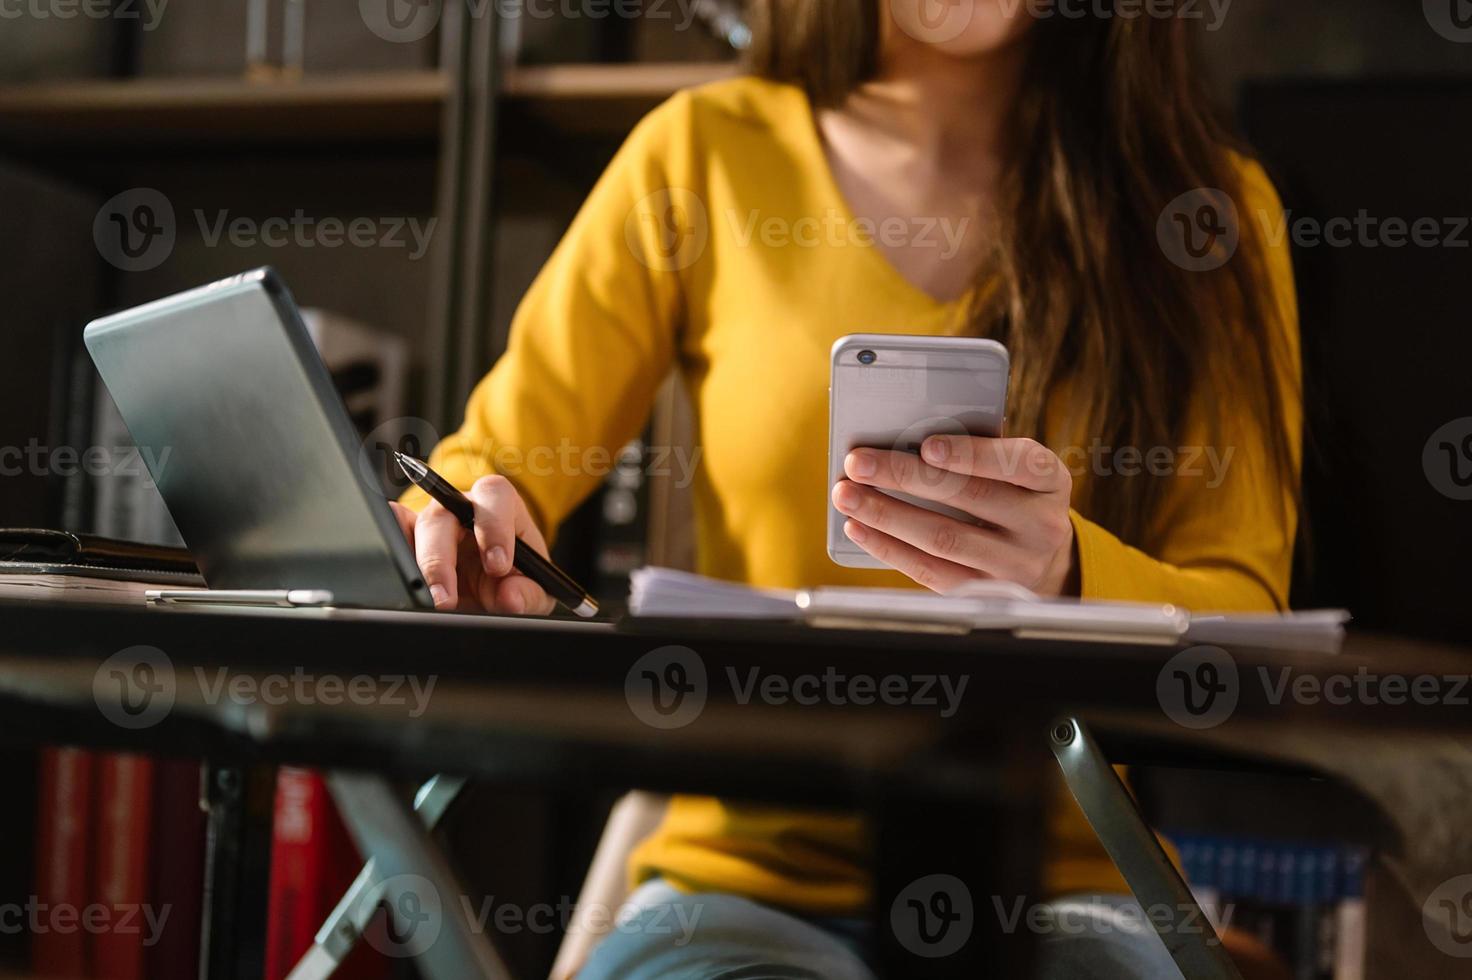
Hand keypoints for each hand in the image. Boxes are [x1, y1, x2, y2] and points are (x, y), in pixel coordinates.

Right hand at [389, 474, 554, 613]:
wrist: (495, 595)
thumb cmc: (518, 580)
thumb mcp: (533, 592)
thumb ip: (528, 593)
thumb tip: (510, 596)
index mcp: (500, 507)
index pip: (495, 496)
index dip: (494, 526)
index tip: (498, 567)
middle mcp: (461, 509)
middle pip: (443, 515)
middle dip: (442, 559)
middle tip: (447, 599)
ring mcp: (432, 525)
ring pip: (414, 527)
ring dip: (418, 565)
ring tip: (427, 601)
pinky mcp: (409, 541)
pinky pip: (392, 534)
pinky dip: (392, 552)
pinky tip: (401, 582)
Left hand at [830, 435, 1077, 596]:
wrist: (1045, 561)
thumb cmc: (1015, 496)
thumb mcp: (1016, 470)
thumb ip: (978, 451)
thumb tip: (906, 435)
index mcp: (1049, 481)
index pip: (1018, 463)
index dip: (972, 454)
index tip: (927, 444)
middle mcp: (1041, 525)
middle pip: (968, 498)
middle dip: (905, 476)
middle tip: (858, 463)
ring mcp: (1015, 565)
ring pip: (944, 538)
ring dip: (887, 515)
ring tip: (847, 496)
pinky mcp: (984, 593)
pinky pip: (930, 572)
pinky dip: (889, 548)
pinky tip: (860, 529)